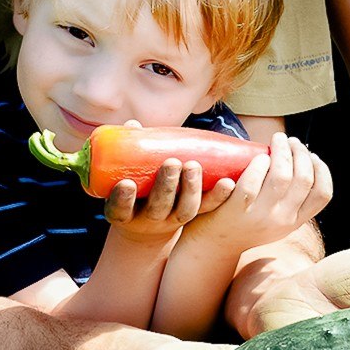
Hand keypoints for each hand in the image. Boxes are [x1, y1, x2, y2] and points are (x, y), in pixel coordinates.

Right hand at [103, 120, 230, 239]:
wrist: (147, 226)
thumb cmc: (133, 191)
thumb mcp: (123, 177)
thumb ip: (128, 152)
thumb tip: (132, 124)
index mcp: (124, 213)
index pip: (120, 209)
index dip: (123, 199)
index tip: (127, 184)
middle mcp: (149, 219)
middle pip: (158, 207)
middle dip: (166, 186)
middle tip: (172, 163)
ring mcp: (173, 219)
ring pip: (185, 209)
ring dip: (192, 188)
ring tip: (193, 165)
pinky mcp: (194, 215)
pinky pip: (207, 208)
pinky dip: (218, 196)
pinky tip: (228, 182)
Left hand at [180, 133, 331, 252]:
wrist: (213, 246)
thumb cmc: (246, 223)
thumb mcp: (275, 220)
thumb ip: (290, 200)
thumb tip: (302, 161)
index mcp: (294, 222)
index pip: (323, 194)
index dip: (321, 170)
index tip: (312, 156)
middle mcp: (282, 220)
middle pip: (304, 179)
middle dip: (301, 152)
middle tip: (291, 141)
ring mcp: (260, 216)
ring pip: (281, 176)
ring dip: (282, 150)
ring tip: (278, 139)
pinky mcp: (237, 209)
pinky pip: (253, 180)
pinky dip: (259, 163)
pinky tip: (259, 156)